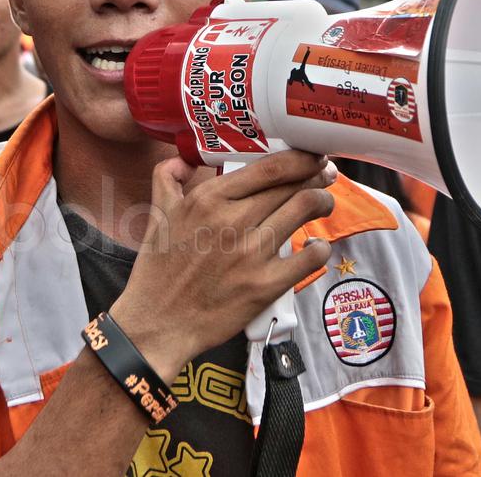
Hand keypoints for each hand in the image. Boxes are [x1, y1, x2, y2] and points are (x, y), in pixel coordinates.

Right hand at [110, 151, 335, 380]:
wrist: (158, 323)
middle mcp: (232, 220)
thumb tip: (182, 159)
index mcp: (208, 199)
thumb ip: (167, 178)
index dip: (300, 158)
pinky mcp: (265, 285)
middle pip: (292, 185)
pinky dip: (321, 247)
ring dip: (322, 202)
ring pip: (305, 209)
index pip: (269, 167)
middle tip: (324, 176)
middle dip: (316, 176)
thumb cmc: (158, 271)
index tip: (311, 156)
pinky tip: (317, 246)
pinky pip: (310, 257)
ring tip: (323, 203)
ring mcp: (251, 253)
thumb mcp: (156, 215)